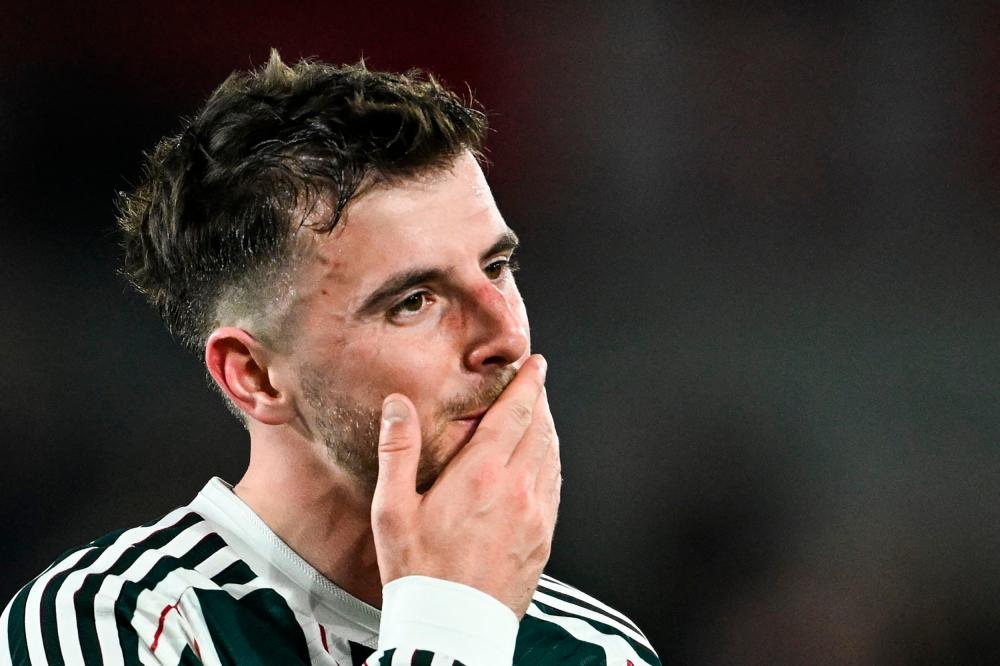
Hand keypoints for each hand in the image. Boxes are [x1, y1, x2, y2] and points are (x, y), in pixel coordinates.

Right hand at [371, 354, 560, 617]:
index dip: (529, 384)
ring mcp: (536, 517)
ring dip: (548, 429)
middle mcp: (517, 490)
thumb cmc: (417, 571)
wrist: (452, 630)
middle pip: (540, 429)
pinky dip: (551, 463)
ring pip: (551, 457)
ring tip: (539, 414)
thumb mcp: (393, 510)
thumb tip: (397, 404)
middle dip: (539, 400)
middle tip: (536, 381)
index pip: (516, 413)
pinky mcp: (543, 540)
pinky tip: (543, 461)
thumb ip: (398, 451)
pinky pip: (555, 488)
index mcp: (482, 475)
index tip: (536, 363)